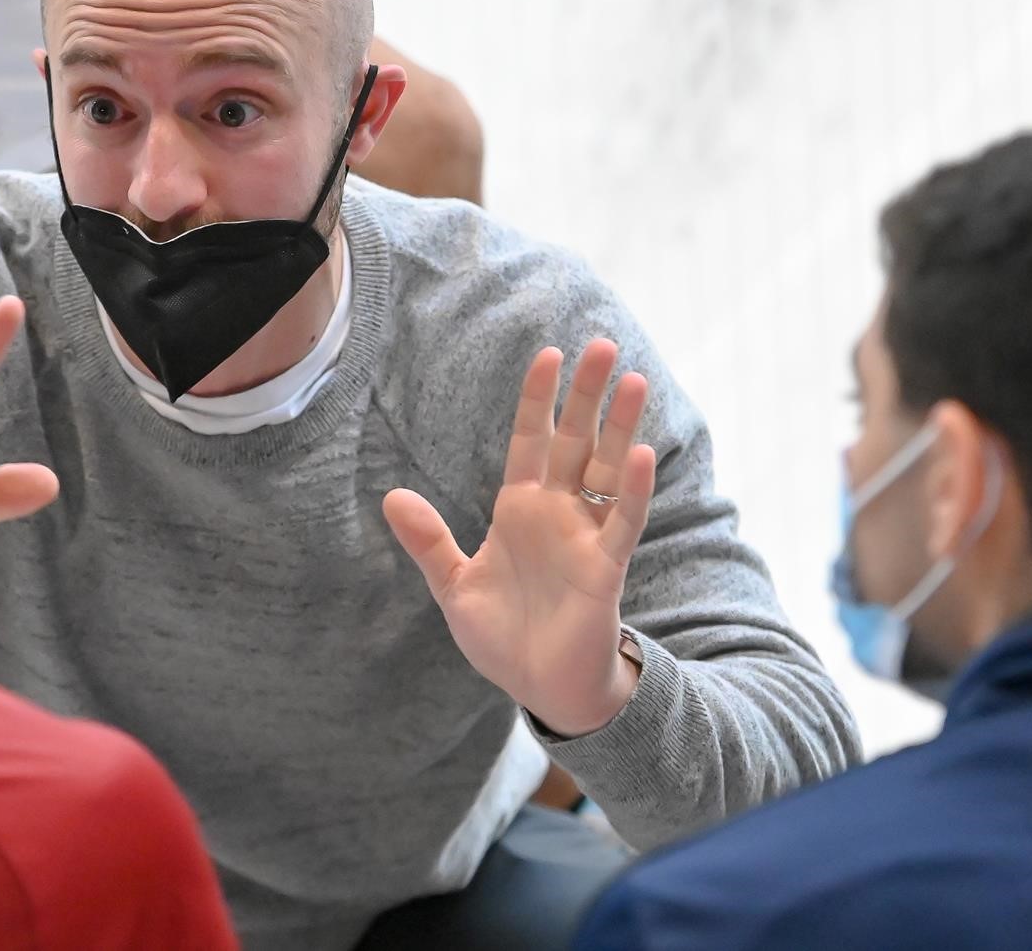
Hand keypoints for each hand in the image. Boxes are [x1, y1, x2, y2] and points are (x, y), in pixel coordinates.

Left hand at [384, 340, 655, 736]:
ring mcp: (585, 538)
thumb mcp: (454, 585)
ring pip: (605, 470)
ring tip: (631, 379)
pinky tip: (640, 454)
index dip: (538, 400)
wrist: (539, 688)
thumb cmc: (504, 636)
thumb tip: (391, 496)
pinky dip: (631, 491)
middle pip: (574, 442)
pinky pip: (621, 523)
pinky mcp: (605, 570)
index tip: (547, 353)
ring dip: (619, 427)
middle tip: (600, 343)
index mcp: (519, 511)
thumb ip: (428, 541)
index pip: (530, 442)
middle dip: (585, 396)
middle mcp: (557, 515)